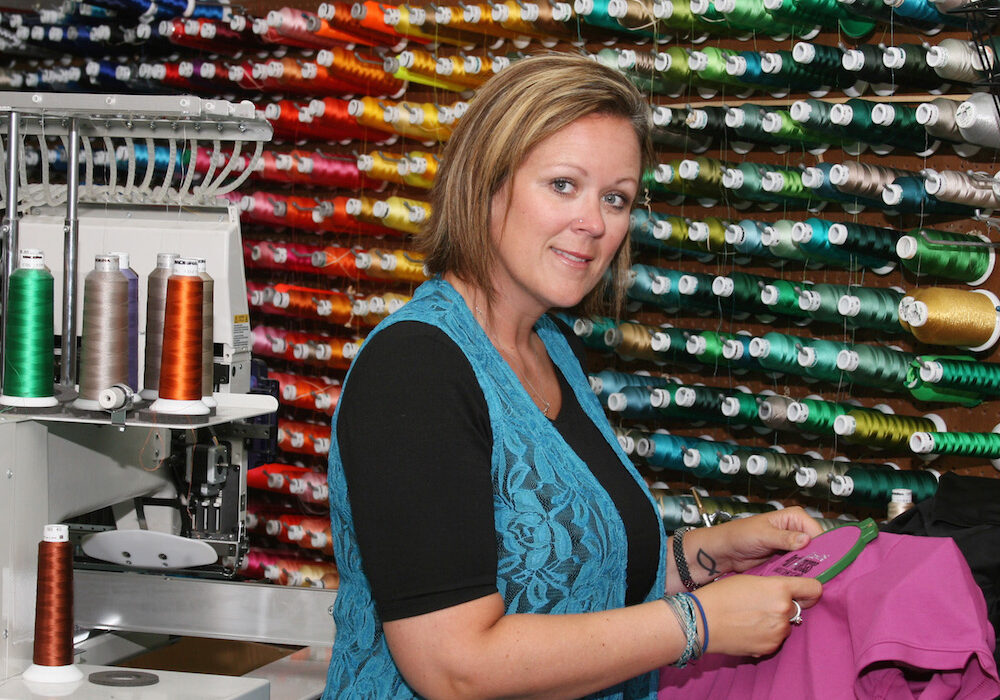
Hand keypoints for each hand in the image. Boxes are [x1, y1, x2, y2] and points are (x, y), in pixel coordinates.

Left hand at [687, 506, 824, 576]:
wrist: (724, 551)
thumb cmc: (738, 535)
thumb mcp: (761, 535)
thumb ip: (783, 538)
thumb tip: (805, 540)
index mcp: (794, 517)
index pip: (818, 532)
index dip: (823, 548)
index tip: (825, 563)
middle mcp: (797, 530)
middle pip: (817, 548)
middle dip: (818, 561)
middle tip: (820, 576)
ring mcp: (793, 547)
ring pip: (810, 560)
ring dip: (810, 570)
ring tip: (811, 581)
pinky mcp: (787, 561)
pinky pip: (800, 569)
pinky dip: (800, 576)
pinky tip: (801, 583)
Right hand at [694, 574, 822, 656]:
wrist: (701, 621)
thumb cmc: (721, 595)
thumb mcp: (749, 579)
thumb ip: (773, 586)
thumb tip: (786, 593)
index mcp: (780, 589)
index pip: (814, 589)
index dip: (809, 589)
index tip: (803, 591)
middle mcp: (784, 611)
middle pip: (797, 608)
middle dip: (784, 606)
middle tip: (761, 604)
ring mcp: (778, 632)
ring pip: (785, 625)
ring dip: (775, 622)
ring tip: (751, 618)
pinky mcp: (770, 647)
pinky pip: (775, 638)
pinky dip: (766, 634)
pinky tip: (748, 629)